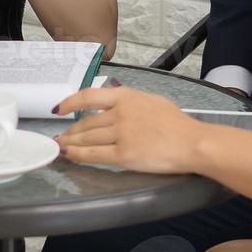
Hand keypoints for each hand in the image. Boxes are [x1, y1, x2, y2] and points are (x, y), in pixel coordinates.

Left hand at [53, 86, 206, 173]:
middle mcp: (119, 113)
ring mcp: (121, 134)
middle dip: (70, 131)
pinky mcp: (124, 155)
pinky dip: (79, 155)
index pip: (88, 96)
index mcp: (126, 96)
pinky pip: (95, 155)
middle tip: (60, 137)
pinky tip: (69, 155)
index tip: (59, 109)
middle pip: (86, 122)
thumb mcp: (151, 101)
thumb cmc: (177, 123)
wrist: (192, 142)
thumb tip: (114, 106)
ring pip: (87, 138)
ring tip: (61, 147)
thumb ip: (130, 102)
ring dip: (71, 143)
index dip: (69, 102)